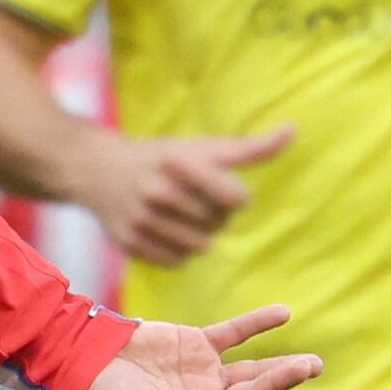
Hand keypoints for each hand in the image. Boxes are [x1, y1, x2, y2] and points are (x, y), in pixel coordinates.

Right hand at [58, 123, 288, 265]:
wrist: (96, 170)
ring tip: (185, 219)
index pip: (236, 199)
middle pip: (218, 225)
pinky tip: (169, 234)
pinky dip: (179, 251)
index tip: (221, 188)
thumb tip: (294, 129)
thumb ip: (250, 147)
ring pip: (199, 246)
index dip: (235, 197)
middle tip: (196, 203)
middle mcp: (159, 191)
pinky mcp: (128, 241)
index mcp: (181, 163)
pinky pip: (175, 260)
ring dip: (200, 236)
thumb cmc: (161, 157)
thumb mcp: (201, 146)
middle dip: (215, 217)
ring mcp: (141, 219)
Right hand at [81, 309, 318, 389]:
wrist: (86, 363)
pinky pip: (235, 334)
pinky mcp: (198, 345)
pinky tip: (283, 313)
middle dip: (281, 384)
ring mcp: (206, 374)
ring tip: (312, 363)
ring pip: (254, 371)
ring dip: (282, 366)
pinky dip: (258, 323)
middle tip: (307, 367)